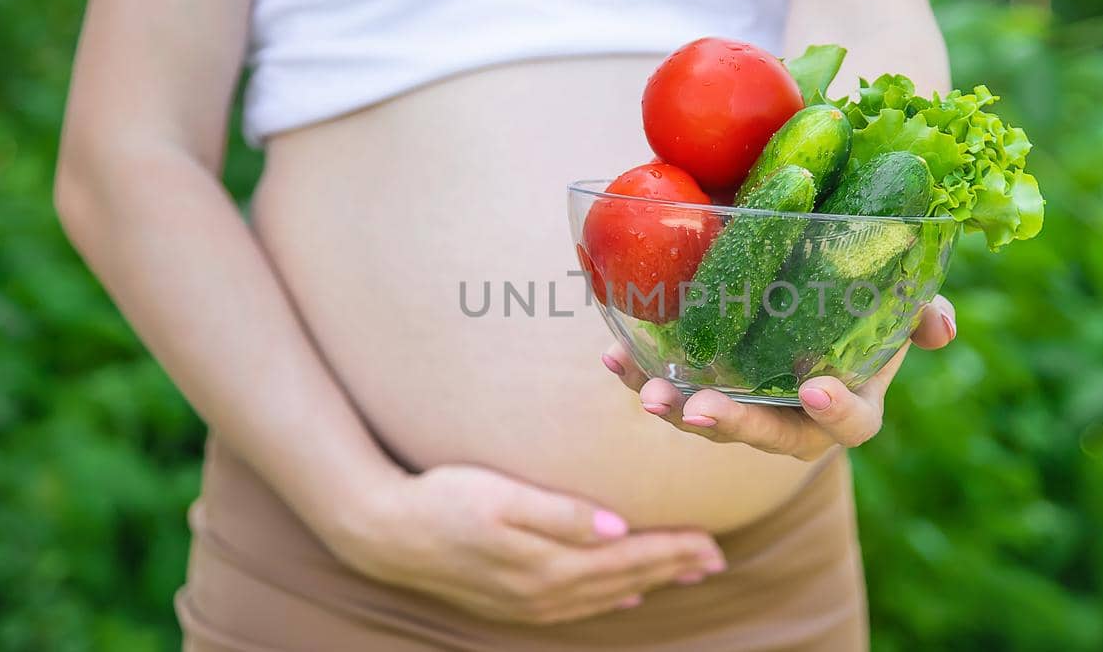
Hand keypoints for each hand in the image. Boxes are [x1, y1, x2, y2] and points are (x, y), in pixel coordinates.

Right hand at [321, 464, 725, 623]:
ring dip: (648, 583)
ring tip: (685, 573)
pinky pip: (575, 606)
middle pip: (624, 578)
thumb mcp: (501, 496)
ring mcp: (528, 603)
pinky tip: (624, 594)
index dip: (673, 550)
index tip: (713, 542)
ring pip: (604, 594)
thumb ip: (560, 513)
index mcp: (549, 564)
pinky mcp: (512, 602)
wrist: (386, 532)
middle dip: (673, 568)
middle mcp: (544, 592)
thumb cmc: (444, 499)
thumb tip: (616, 528)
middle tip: (716, 558)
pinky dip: (607, 598)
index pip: (628, 557)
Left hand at [602, 295, 956, 460]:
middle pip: (766, 436)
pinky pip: (671, 387)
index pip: (851, 426)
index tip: (814, 387)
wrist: (809, 290)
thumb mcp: (894, 301)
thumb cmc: (860, 302)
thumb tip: (941, 328)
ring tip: (648, 392)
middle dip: (731, 424)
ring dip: (675, 406)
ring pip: (711, 419)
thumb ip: (920, 309)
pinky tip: (613, 355)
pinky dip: (640, 374)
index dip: (836, 413)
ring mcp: (745, 406)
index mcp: (848, 402)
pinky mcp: (704, 386)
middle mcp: (793, 418)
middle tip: (698, 407)